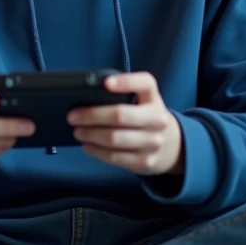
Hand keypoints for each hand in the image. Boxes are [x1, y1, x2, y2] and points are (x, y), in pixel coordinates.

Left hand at [68, 72, 183, 175]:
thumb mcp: (144, 103)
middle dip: (92, 115)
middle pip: (120, 115)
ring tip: (77, 132)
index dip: (126, 82)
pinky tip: (87, 146)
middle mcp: (157, 119)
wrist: (172, 146)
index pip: (145, 83)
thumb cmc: (147, 118)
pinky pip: (115, 157)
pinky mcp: (145, 162)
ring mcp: (153, 143)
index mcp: (154, 99)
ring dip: (91, 135)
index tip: (106, 83)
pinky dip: (96, 151)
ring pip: (114, 139)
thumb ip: (124, 96)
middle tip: (72, 116)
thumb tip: (86, 99)